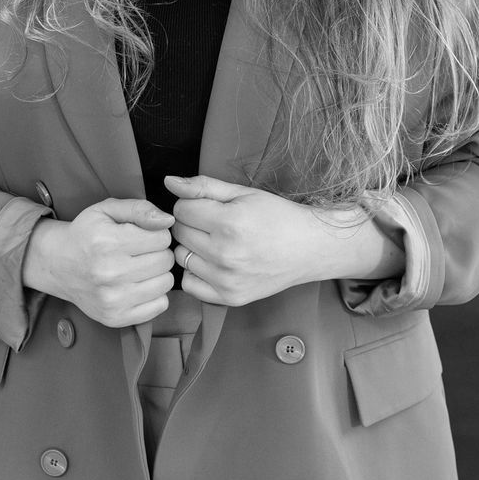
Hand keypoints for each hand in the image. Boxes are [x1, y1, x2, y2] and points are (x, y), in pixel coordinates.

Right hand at [22, 199, 174, 327]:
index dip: (156, 233)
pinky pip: (159, 306)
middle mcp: (109, 273)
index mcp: (108, 242)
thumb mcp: (107, 209)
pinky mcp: (116, 318)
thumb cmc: (87, 233)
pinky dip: (155, 294)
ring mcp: (112, 299)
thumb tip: (169, 220)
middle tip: (140, 251)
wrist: (58, 264)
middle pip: (166, 260)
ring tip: (140, 267)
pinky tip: (139, 285)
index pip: (162, 238)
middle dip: (158, 252)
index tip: (143, 235)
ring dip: (158, 273)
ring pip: (166, 283)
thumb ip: (140, 208)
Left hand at [164, 175, 325, 305]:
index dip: (192, 203)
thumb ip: (203, 186)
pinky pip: (189, 284)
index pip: (181, 210)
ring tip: (215, 241)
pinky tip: (213, 262)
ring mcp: (226, 280)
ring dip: (192, 248)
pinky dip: (196, 272)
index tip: (208, 206)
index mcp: (229, 223)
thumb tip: (169, 182)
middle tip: (214, 223)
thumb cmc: (278, 216)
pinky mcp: (229, 298)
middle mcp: (225, 255)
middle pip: (179, 233)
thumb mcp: (243, 193)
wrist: (309, 247)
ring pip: (181, 258)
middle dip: (191, 223)